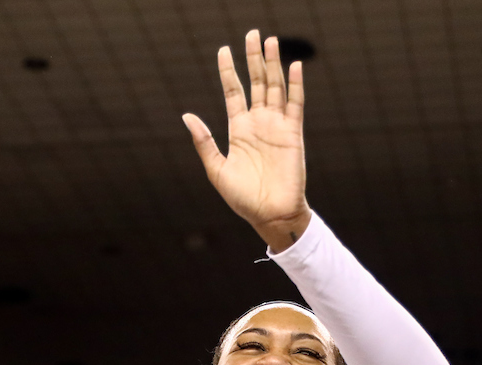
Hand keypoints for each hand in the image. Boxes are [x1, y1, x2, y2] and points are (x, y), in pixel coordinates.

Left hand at [183, 30, 311, 252]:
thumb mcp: (216, 169)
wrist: (270, 214)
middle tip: (251, 33)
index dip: (228, 71)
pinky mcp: (293, 134)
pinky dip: (295, 85)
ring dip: (273, 64)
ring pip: (275, 87)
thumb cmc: (242, 198)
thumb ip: (203, 141)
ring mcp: (276, 126)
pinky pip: (295, 105)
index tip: (223, 50)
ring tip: (270, 41)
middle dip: (253, 58)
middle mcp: (258, 123)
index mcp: (238, 130)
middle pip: (255, 82)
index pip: (233, 92)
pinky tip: (294, 66)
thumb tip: (186, 116)